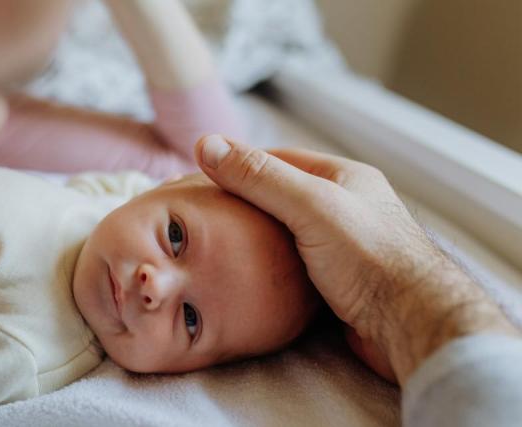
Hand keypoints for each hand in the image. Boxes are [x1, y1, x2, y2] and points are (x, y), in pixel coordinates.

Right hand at [195, 134, 517, 383]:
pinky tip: (249, 273)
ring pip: (287, 233)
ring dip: (256, 237)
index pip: (279, 159)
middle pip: (282, 196)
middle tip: (204, 214)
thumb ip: (258, 176)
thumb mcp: (309, 206)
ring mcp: (344, 245)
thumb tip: (206, 144)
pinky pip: (295, 264)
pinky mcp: (340, 281)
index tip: (201, 177)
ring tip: (217, 244)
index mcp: (345, 177)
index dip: (239, 164)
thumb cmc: (369, 258)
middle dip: (244, 203)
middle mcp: (347, 207)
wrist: (412, 325)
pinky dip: (270, 265)